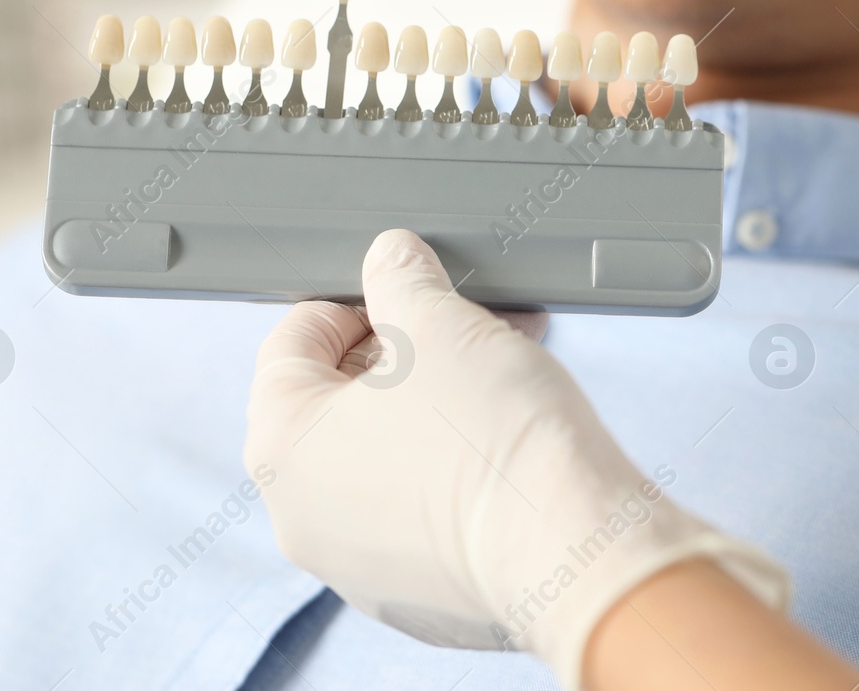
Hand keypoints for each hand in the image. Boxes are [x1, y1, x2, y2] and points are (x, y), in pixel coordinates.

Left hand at [244, 229, 788, 688]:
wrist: (575, 549)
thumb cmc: (495, 440)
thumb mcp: (439, 321)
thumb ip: (399, 277)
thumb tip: (391, 261)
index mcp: (282, 448)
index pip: (289, 345)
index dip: (351, 303)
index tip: (401, 293)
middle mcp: (303, 518)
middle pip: (337, 405)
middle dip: (404, 354)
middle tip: (463, 329)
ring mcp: (359, 567)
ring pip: (382, 461)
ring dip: (431, 410)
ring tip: (499, 376)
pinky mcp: (418, 598)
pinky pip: (421, 515)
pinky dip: (453, 474)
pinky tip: (506, 444)